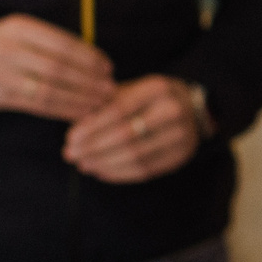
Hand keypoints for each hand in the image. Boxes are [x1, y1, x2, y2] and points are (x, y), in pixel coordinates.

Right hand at [0, 14, 113, 119]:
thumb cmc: (11, 46)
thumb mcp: (26, 33)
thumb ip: (55, 42)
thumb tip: (99, 62)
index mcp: (18, 27)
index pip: (62, 44)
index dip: (89, 57)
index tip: (108, 67)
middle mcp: (6, 48)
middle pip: (57, 68)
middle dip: (88, 81)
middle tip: (110, 89)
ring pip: (48, 90)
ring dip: (79, 99)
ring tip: (100, 103)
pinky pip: (37, 106)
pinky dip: (63, 110)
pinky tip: (80, 112)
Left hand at [63, 75, 204, 182]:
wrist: (191, 108)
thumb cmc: (150, 99)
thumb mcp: (131, 91)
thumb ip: (104, 105)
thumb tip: (74, 128)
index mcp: (158, 88)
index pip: (118, 110)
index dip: (91, 127)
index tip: (70, 138)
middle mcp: (174, 110)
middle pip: (126, 135)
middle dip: (93, 147)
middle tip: (71, 154)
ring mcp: (181, 134)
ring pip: (135, 155)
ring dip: (104, 163)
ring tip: (83, 164)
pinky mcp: (182, 155)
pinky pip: (146, 170)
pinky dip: (120, 173)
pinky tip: (102, 171)